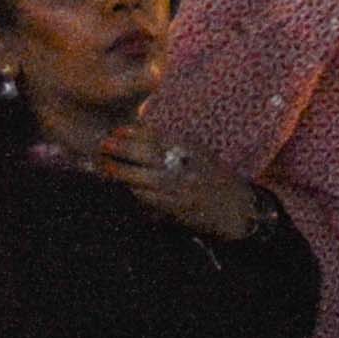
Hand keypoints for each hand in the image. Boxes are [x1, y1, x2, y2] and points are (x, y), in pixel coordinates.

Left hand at [85, 125, 261, 244]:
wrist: (235, 207)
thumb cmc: (213, 177)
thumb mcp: (197, 154)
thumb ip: (173, 145)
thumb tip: (142, 132)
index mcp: (188, 148)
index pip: (157, 135)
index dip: (133, 132)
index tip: (117, 130)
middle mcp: (183, 165)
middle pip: (147, 154)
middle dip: (123, 149)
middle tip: (104, 145)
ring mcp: (180, 187)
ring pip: (145, 178)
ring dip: (123, 173)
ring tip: (107, 169)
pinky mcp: (178, 207)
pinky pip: (151, 199)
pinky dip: (137, 193)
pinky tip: (128, 189)